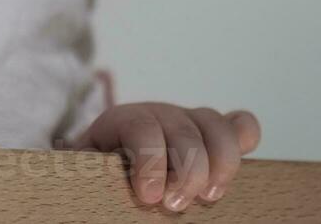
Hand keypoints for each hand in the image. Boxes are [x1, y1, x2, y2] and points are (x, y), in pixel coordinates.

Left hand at [67, 103, 260, 212]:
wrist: (102, 170)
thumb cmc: (94, 176)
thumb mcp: (83, 174)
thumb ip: (85, 173)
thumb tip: (77, 180)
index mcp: (120, 121)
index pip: (140, 126)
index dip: (149, 160)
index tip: (149, 197)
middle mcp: (157, 115)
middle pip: (182, 130)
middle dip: (186, 171)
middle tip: (174, 205)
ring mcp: (187, 122)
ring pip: (216, 125)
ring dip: (219, 163)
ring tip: (208, 197)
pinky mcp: (212, 136)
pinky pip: (240, 125)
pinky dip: (244, 139)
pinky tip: (232, 171)